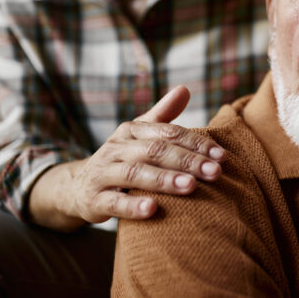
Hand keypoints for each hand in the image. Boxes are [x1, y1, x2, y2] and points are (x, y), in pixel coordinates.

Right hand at [63, 86, 224, 224]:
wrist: (78, 186)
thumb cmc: (121, 159)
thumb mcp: (139, 135)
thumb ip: (163, 114)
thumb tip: (185, 88)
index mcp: (131, 131)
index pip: (168, 133)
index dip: (196, 143)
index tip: (221, 155)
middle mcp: (117, 148)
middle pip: (155, 151)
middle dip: (188, 161)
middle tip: (215, 172)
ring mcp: (103, 173)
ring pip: (135, 174)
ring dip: (164, 180)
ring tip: (191, 186)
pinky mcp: (94, 200)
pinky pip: (113, 203)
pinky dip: (133, 206)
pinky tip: (153, 210)